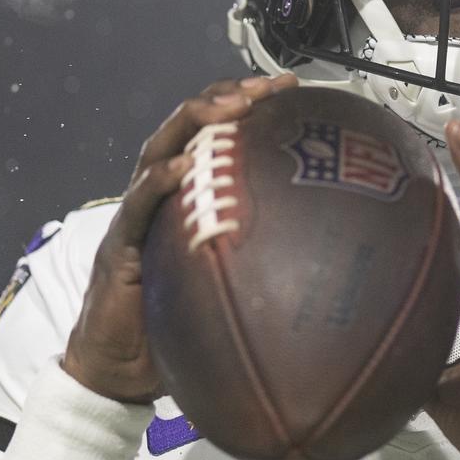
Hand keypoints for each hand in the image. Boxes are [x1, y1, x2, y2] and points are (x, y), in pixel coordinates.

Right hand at [60, 72, 298, 402]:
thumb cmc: (176, 334)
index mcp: (189, 200)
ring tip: (230, 106)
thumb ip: (271, 271)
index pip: (217, 138)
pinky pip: (139, 205)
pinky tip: (183, 166)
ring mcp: (137, 215)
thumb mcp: (235, 294)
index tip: (292, 91)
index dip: (249, 107)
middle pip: (189, 127)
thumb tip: (340, 274)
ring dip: (196, 120)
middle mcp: (161, 197)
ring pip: (160, 149)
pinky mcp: (120, 243)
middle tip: (267, 88)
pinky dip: (160, 181)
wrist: (118, 371)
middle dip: (228, 96)